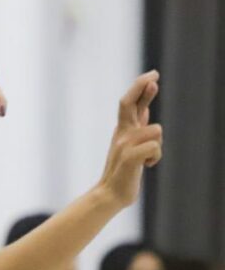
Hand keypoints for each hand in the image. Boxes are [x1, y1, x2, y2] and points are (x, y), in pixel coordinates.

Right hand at [95, 70, 161, 208]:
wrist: (111, 194)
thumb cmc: (124, 172)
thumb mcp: (132, 145)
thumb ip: (137, 126)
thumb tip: (146, 108)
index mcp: (123, 130)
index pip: (129, 103)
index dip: (140, 88)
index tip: (152, 76)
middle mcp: (122, 134)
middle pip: (129, 103)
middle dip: (141, 87)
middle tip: (154, 75)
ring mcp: (123, 145)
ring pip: (155, 130)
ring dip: (158, 145)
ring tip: (148, 159)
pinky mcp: (129, 157)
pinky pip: (154, 148)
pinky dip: (155, 158)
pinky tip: (146, 166)